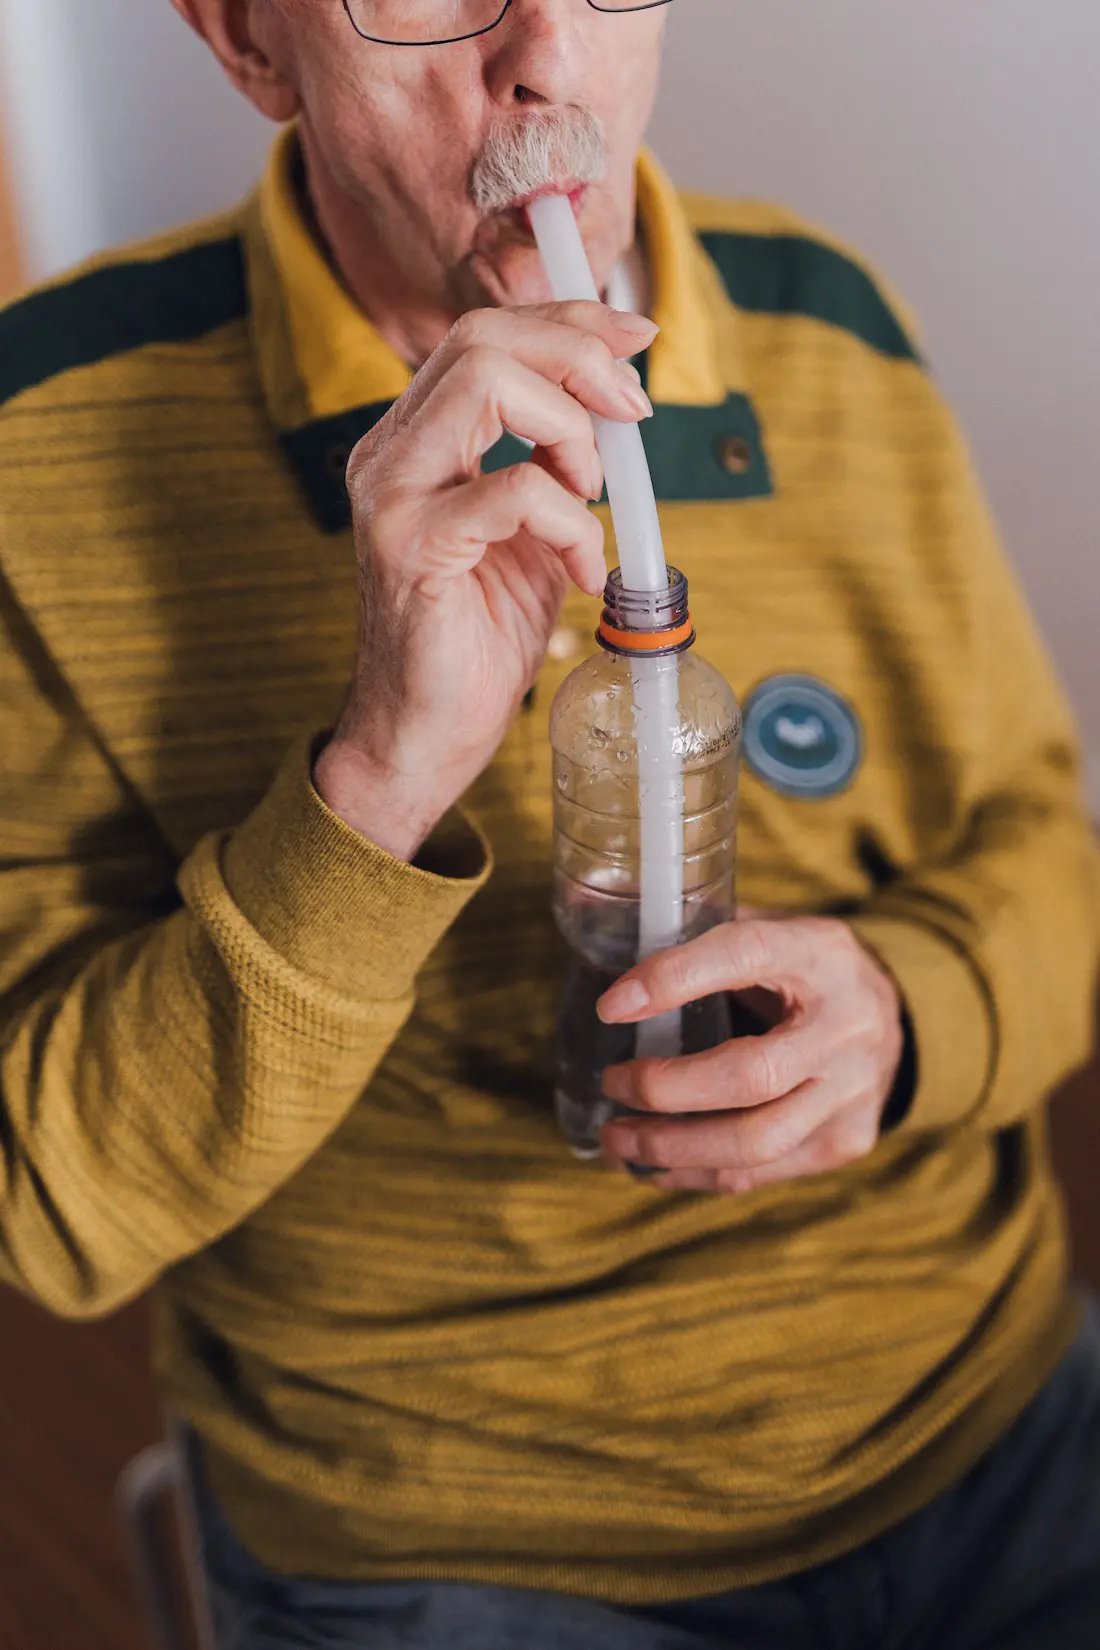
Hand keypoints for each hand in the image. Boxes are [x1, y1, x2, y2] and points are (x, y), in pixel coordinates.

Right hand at [312, 302, 657, 859]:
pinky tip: (581, 571)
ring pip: (484, 380)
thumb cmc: (478, 639)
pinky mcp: (411, 548)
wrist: (426, 734)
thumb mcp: (533, 533)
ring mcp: (391, 495)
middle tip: (630, 412)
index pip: (484, 334)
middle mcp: (390, 453)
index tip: (634, 338)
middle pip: (481, 336)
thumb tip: (616, 402)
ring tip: (591, 495)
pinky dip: (572, 523)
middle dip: (578, 355)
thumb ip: (557, 464)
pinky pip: (514, 491)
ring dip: (568, 429)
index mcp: (415, 440)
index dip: (568, 321)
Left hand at [596, 918, 904, 1193]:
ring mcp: (852, 1092)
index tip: (612, 1005)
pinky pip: (760, 1172)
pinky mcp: (845, 1140)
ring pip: (756, 1141)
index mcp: (819, 953)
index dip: (675, 979)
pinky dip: (694, 1174)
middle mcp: (846, 1026)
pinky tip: (650, 1164)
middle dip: (667, 1088)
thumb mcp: (771, 930)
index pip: (746, 955)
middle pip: (752, 1075)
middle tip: (613, 1082)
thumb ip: (703, 934)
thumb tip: (605, 941)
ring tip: (615, 1137)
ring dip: (671, 1147)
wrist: (891, 1016)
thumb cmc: (803, 969)